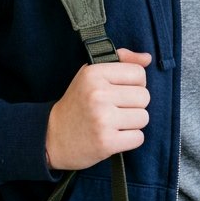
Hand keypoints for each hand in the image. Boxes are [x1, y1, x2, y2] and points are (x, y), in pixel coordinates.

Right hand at [46, 49, 150, 170]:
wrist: (52, 137)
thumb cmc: (77, 103)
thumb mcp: (91, 75)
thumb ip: (120, 61)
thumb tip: (147, 58)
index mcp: (94, 73)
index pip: (138, 73)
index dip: (135, 83)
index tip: (121, 91)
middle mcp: (98, 94)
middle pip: (144, 96)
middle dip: (134, 105)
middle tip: (116, 109)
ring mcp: (102, 119)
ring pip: (143, 117)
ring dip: (132, 123)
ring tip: (114, 123)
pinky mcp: (107, 142)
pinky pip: (138, 138)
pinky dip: (129, 139)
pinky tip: (114, 136)